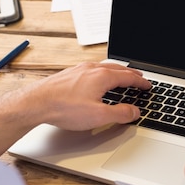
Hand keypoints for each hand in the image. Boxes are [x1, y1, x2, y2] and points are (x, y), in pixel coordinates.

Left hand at [30, 62, 151, 129]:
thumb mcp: (98, 116)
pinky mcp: (69, 74)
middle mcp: (91, 69)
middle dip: (130, 74)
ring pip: (103, 68)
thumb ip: (120, 114)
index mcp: (102, 77)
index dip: (141, 82)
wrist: (36, 103)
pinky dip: (102, 74)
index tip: (148, 85)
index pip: (128, 77)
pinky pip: (92, 70)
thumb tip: (134, 111)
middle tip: (139, 78)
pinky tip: (97, 80)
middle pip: (117, 69)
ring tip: (121, 77)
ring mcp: (79, 70)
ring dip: (116, 72)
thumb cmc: (64, 108)